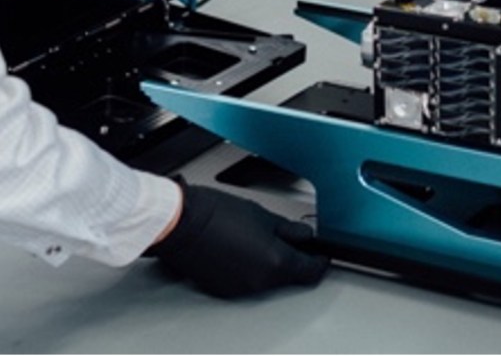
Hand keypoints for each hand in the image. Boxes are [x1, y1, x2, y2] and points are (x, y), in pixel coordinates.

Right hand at [147, 182, 328, 298]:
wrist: (180, 223)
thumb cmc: (214, 212)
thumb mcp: (262, 214)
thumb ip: (289, 229)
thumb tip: (305, 236)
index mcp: (275, 262)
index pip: (310, 271)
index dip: (319, 260)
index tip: (321, 254)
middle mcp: (260, 282)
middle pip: (289, 276)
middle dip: (294, 259)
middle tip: (290, 238)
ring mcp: (241, 288)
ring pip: (268, 280)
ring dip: (271, 263)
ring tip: (258, 238)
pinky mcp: (224, 288)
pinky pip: (248, 281)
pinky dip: (251, 268)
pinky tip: (241, 247)